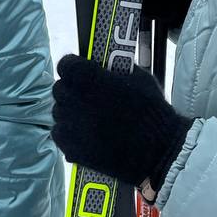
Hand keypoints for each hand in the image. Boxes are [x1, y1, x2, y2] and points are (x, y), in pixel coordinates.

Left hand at [51, 55, 190, 191]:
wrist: (157, 152)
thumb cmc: (151, 112)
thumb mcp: (139, 78)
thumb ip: (116, 70)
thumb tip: (108, 65)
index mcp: (88, 77)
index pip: (66, 64)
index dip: (74, 68)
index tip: (82, 73)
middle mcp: (73, 99)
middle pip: (60, 88)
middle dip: (72, 90)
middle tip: (88, 96)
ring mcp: (69, 124)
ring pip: (59, 111)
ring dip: (70, 111)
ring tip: (89, 118)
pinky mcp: (70, 147)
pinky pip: (59, 133)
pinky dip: (69, 132)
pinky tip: (85, 134)